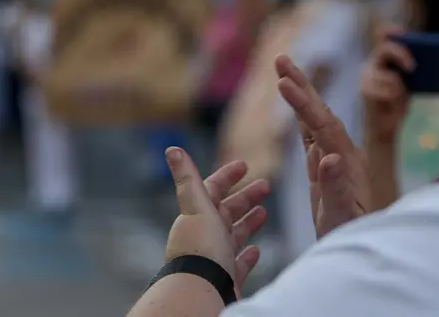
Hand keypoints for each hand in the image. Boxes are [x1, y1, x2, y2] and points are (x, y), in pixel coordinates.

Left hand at [164, 148, 269, 295]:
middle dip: (245, 197)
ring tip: (265, 212)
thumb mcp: (196, 206)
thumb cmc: (200, 248)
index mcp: (199, 215)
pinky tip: (256, 249)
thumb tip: (172, 149)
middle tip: (266, 185)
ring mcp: (216, 257)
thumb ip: (187, 178)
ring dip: (249, 222)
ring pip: (234, 235)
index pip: (212, 189)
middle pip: (227, 211)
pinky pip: (238, 264)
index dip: (227, 176)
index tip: (244, 165)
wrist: (201, 290)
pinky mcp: (226, 278)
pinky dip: (248, 255)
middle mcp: (206, 235)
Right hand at [275, 55, 370, 237]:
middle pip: (321, 112)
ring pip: (316, 120)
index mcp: (346, 161)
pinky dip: (303, 117)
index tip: (283, 82)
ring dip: (302, 95)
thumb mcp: (341, 217)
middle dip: (302, 85)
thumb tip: (327, 156)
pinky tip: (297, 106)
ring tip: (284, 72)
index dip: (303, 102)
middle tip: (280, 59)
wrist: (361, 249)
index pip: (322, 124)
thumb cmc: (350, 236)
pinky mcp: (327, 169)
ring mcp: (335, 159)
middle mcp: (343, 154)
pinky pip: (313, 135)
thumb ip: (336, 188)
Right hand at [361, 37, 414, 140]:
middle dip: (401, 54)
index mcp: (382, 58)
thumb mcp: (407, 81)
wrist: (385, 126)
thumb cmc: (397, 103)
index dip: (392, 32)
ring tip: (401, 95)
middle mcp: (371, 64)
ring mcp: (367, 77)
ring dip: (400, 86)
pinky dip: (395, 96)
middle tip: (413, 67)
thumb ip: (411, 68)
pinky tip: (393, 103)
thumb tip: (435, 59)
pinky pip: (389, 90)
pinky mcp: (366, 91)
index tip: (404, 33)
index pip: (383, 36)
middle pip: (385, 49)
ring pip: (390, 75)